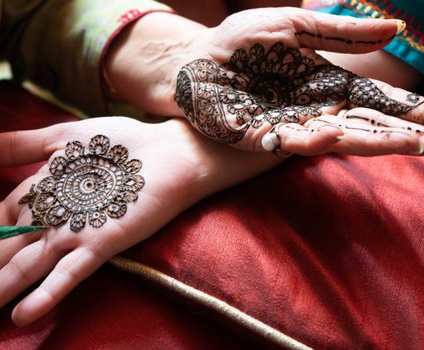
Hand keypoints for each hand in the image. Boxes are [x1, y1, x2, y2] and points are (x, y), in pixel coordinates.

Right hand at [0, 117, 279, 329]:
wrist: (168, 152)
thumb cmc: (119, 144)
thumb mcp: (63, 138)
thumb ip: (22, 146)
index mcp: (41, 197)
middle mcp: (53, 222)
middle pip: (5, 253)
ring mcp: (76, 236)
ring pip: (28, 268)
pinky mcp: (101, 244)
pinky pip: (70, 272)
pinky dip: (47, 292)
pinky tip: (23, 313)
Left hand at [107, 8, 423, 155]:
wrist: (192, 61)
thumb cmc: (238, 43)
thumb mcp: (292, 28)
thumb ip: (338, 33)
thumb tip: (394, 29)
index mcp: (324, 84)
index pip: (373, 101)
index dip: (404, 108)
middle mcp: (312, 110)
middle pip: (361, 126)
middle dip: (396, 134)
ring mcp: (287, 126)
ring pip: (334, 140)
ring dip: (368, 143)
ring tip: (405, 145)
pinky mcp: (258, 138)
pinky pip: (288, 142)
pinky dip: (310, 140)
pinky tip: (330, 136)